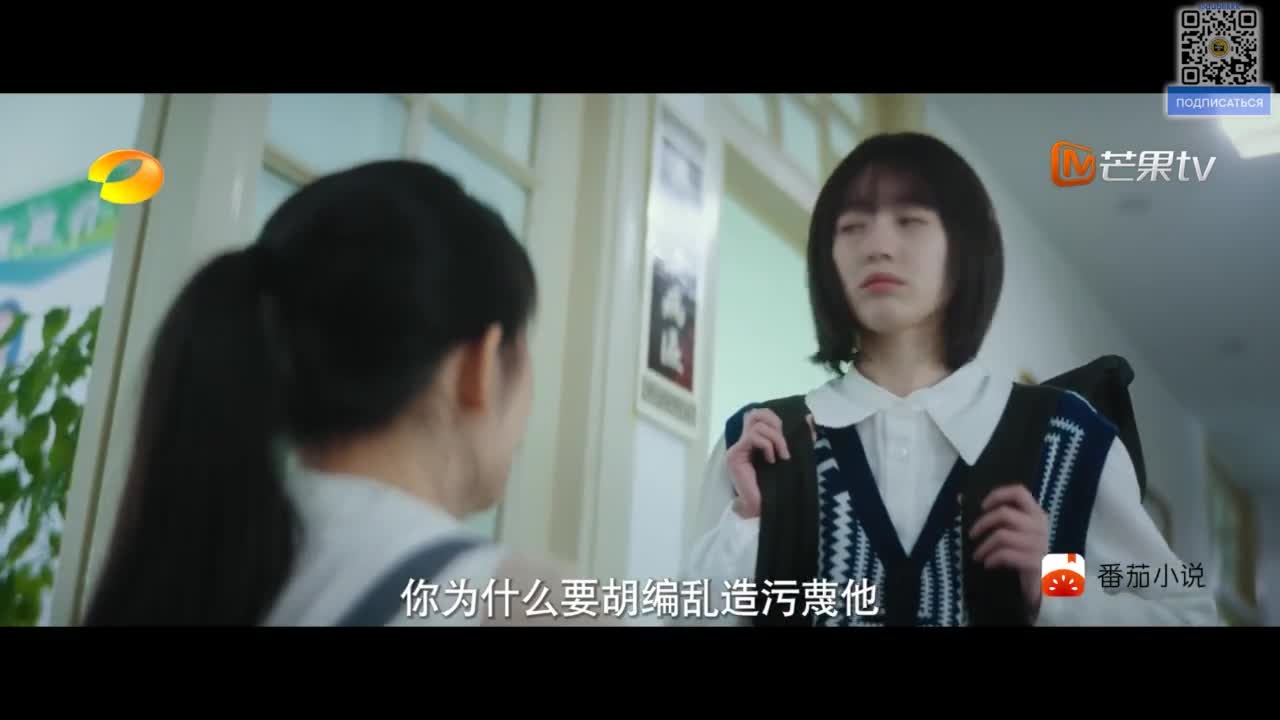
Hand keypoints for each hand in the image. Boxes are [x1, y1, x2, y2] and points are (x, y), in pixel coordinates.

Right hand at [725, 409, 797, 518]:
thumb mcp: (795, 456)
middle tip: (784, 444)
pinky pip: (752, 437)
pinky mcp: (734, 455)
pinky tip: (772, 461)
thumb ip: (800, 438)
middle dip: (775, 423)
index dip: (776, 419)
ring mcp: (738, 448)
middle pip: (755, 413)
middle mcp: (745, 443)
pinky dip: (767, 445)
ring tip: (782, 457)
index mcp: (757, 442)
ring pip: (756, 425)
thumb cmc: (783, 486)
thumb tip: (809, 418)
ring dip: (775, 439)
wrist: (772, 509)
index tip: (789, 439)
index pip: (760, 415)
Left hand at [969, 485, 1048, 618]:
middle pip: (1004, 513)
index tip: (983, 506)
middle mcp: (1040, 526)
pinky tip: (988, 564)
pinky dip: (991, 558)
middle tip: (972, 535)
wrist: (1048, 585)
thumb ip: (1003, 519)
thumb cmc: (1028, 556)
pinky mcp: (1035, 563)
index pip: (1019, 492)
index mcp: (1037, 514)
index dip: (998, 495)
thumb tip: (965, 501)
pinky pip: (1005, 554)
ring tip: (978, 555)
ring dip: (984, 546)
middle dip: (982, 524)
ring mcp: (1039, 544)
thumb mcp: (1019, 534)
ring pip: (1002, 535)